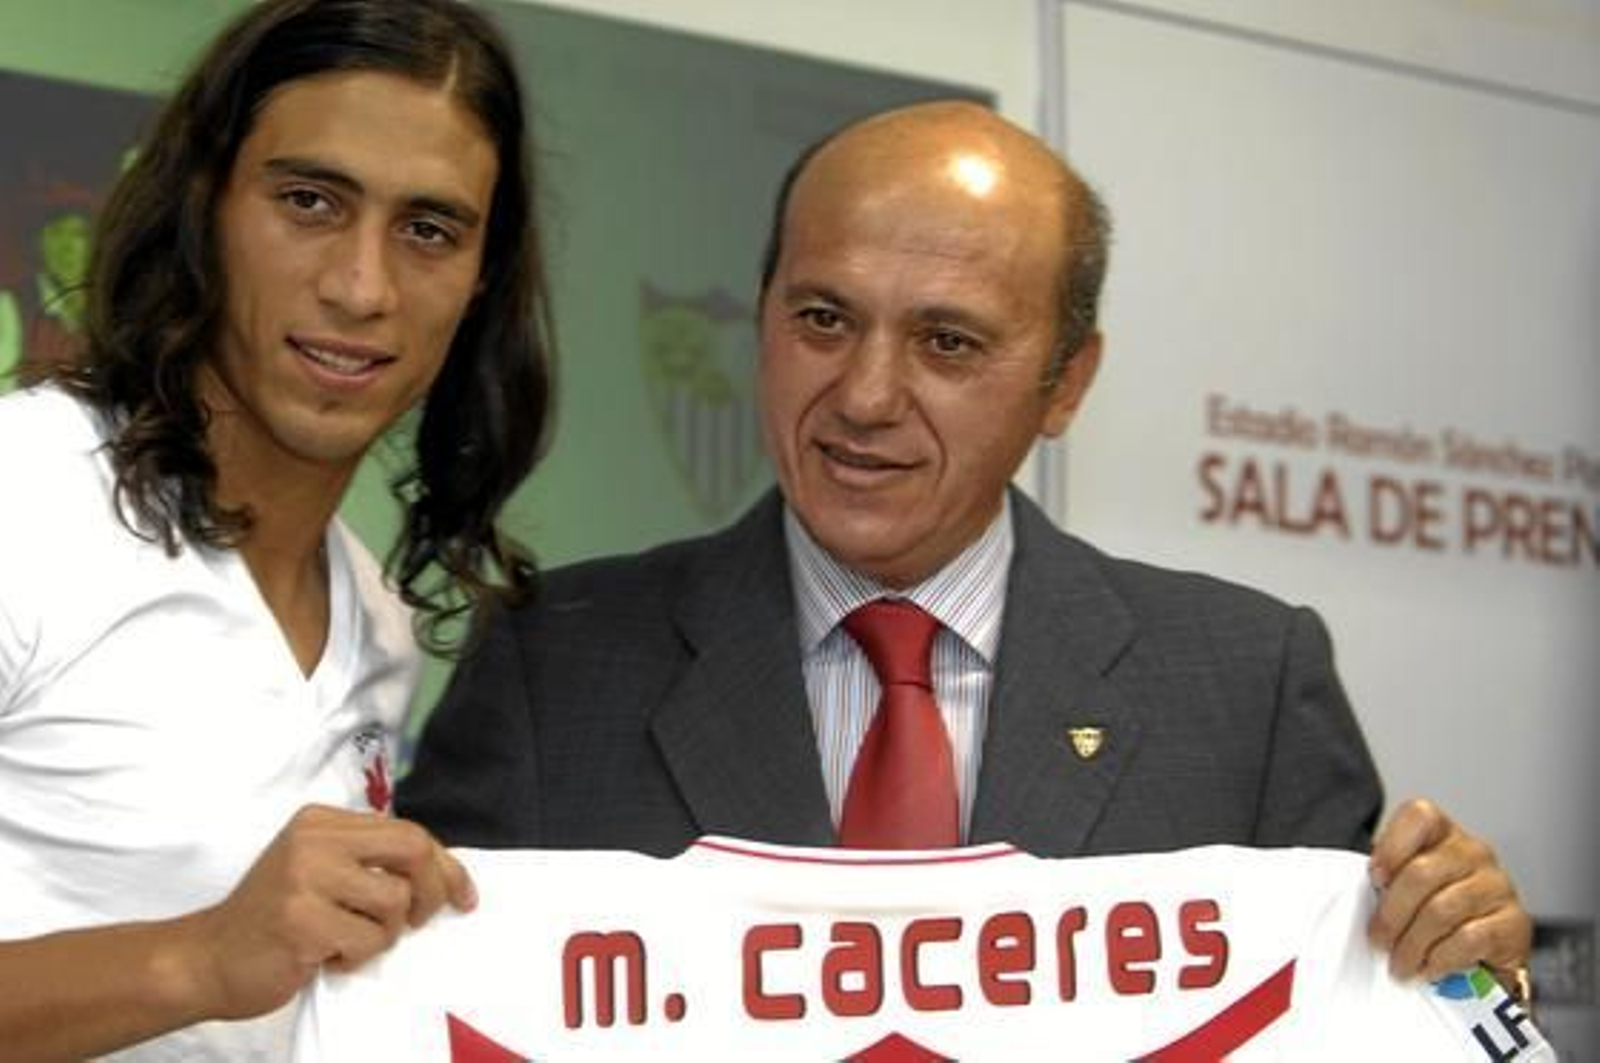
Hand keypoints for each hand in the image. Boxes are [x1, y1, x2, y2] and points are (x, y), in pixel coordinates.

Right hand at [171, 804, 475, 1019]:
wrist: (207, 958)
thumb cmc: (273, 921)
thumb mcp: (320, 871)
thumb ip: (370, 862)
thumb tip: (445, 874)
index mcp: (321, 821)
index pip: (408, 832)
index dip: (445, 866)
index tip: (463, 896)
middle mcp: (313, 839)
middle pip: (412, 850)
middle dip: (432, 891)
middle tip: (418, 921)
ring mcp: (304, 877)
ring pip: (394, 902)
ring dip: (384, 935)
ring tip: (349, 940)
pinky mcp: (300, 919)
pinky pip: (367, 940)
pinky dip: (357, 957)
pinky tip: (327, 957)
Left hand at [1367, 798, 1530, 983]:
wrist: (1484, 957)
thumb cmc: (1435, 917)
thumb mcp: (1406, 892)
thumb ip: (1386, 884)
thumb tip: (1357, 901)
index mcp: (1442, 835)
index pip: (1419, 816)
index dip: (1391, 846)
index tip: (1375, 878)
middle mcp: (1473, 853)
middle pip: (1421, 873)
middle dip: (1392, 915)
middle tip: (1379, 942)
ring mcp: (1498, 886)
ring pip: (1441, 910)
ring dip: (1412, 945)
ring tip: (1401, 964)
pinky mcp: (1515, 923)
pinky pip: (1468, 938)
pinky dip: (1441, 958)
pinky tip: (1430, 968)